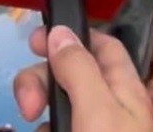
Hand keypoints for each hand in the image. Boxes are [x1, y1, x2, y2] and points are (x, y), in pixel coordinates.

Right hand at [14, 27, 152, 131]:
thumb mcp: (97, 108)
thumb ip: (79, 68)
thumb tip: (59, 30)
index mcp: (125, 86)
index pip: (100, 44)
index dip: (68, 36)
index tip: (34, 42)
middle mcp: (112, 107)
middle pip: (71, 75)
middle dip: (41, 82)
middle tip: (27, 107)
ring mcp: (98, 128)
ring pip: (60, 107)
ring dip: (40, 111)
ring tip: (32, 123)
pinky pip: (59, 127)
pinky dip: (46, 127)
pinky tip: (40, 131)